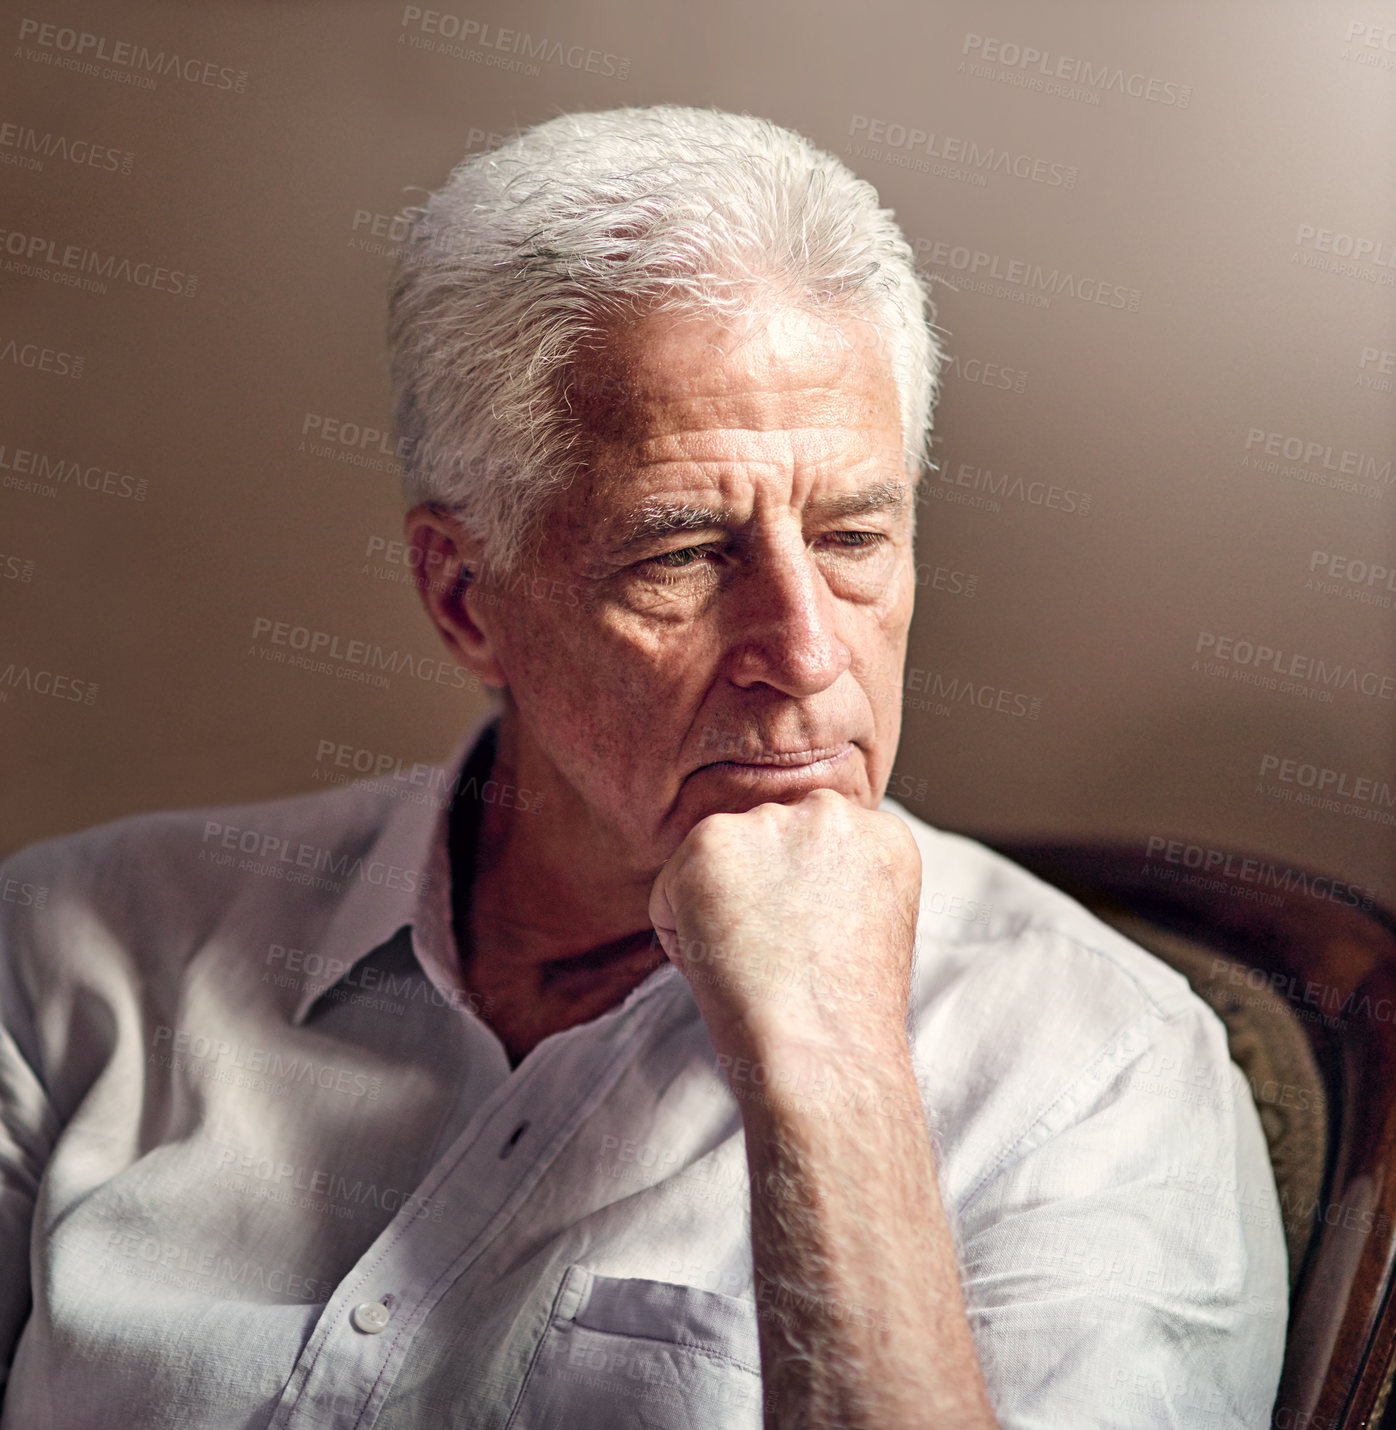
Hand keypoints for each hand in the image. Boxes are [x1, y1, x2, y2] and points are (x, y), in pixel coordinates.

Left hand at [647, 788, 921, 1056]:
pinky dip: (681, 936)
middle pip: (765, 849)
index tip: (811, 948)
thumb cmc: (847, 1020)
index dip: (802, 907)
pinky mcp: (710, 842)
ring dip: (720, 914)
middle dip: (758, 898)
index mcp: (883, 835)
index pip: (816, 851)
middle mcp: (830, 812)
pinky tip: (723, 965)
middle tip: (778, 960)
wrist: (821, 1053)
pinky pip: (670, 893)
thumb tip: (782, 884)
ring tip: (756, 964)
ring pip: (716, 867)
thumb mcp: (873, 930)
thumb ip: (839, 884)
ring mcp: (769, 822)